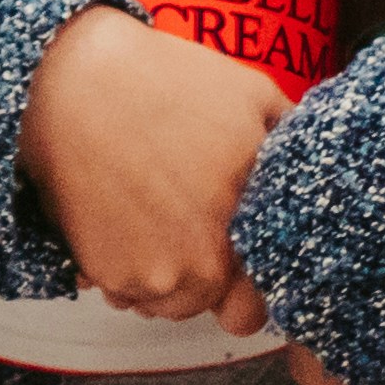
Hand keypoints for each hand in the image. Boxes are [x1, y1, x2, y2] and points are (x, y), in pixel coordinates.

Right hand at [17, 7, 280, 323]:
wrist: (75, 79)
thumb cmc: (163, 81)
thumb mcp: (251, 94)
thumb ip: (288, 142)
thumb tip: (309, 166)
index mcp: (249, 224)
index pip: (255, 304)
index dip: (245, 286)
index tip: (230, 261)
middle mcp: (206, 263)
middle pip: (207, 305)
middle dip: (200, 276)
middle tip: (180, 222)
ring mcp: (154, 274)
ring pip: (163, 302)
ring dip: (159, 274)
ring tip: (147, 216)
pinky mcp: (107, 273)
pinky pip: (123, 292)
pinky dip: (120, 267)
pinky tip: (117, 218)